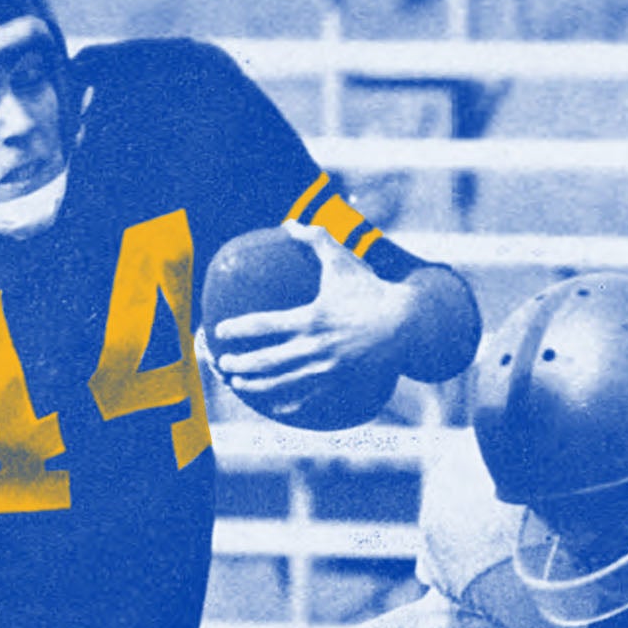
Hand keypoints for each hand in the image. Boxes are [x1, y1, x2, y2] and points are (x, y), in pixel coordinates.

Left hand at [207, 222, 408, 398]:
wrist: (408, 323)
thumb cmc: (371, 289)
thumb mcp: (344, 261)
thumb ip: (316, 240)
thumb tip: (289, 223)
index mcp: (313, 318)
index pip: (265, 325)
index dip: (239, 329)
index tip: (219, 331)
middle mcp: (318, 347)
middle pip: (267, 361)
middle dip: (239, 364)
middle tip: (222, 362)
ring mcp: (328, 369)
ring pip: (283, 383)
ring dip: (255, 385)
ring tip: (237, 383)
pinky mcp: (341, 383)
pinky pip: (309, 398)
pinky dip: (288, 403)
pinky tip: (273, 405)